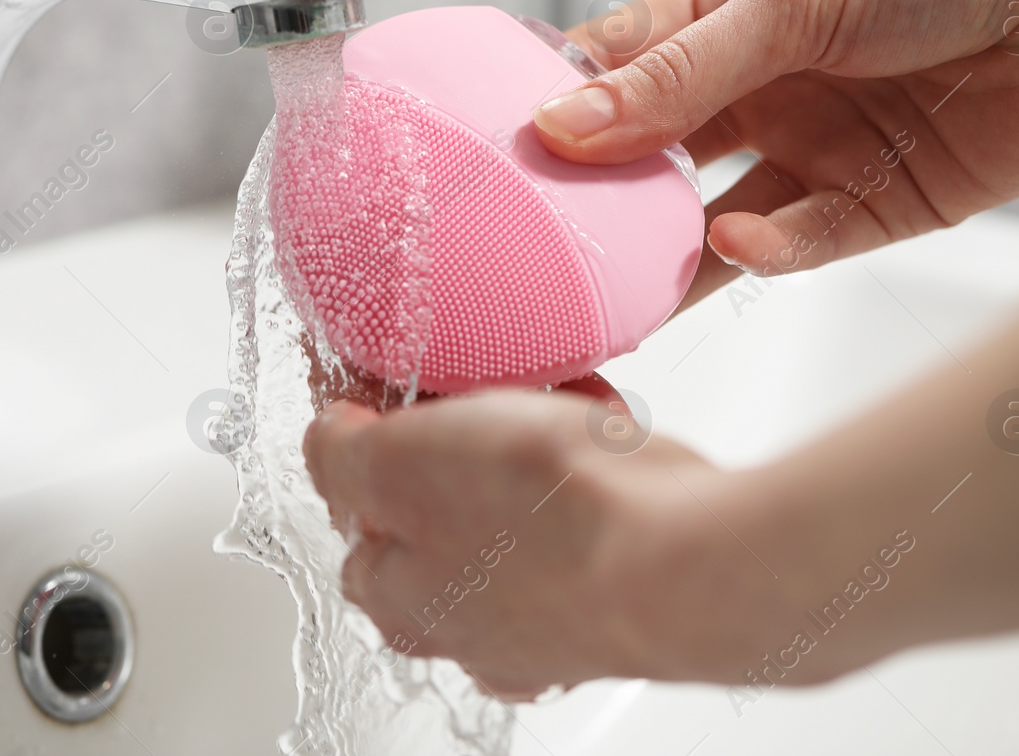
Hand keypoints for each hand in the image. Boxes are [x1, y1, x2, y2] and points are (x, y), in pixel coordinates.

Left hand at [301, 389, 779, 696]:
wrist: (691, 556)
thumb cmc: (548, 518)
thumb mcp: (401, 460)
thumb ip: (341, 455)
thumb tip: (327, 440)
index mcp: (398, 600)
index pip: (356, 508)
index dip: (372, 435)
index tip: (396, 389)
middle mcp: (471, 627)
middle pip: (442, 502)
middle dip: (465, 434)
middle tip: (489, 394)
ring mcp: (552, 616)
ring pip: (520, 501)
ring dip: (535, 442)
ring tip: (561, 404)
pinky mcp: (620, 588)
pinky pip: (591, 507)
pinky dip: (596, 462)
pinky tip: (609, 432)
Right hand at [535, 0, 1018, 305]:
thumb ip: (682, 69)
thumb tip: (566, 122)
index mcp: (730, 9)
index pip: (619, 62)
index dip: (560, 103)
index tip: (502, 147)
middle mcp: (762, 86)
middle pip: (653, 154)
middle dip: (601, 192)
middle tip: (543, 231)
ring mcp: (811, 150)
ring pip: (712, 218)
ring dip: (667, 250)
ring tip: (615, 284)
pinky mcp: (868, 210)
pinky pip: (796, 244)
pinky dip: (763, 251)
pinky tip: (739, 243)